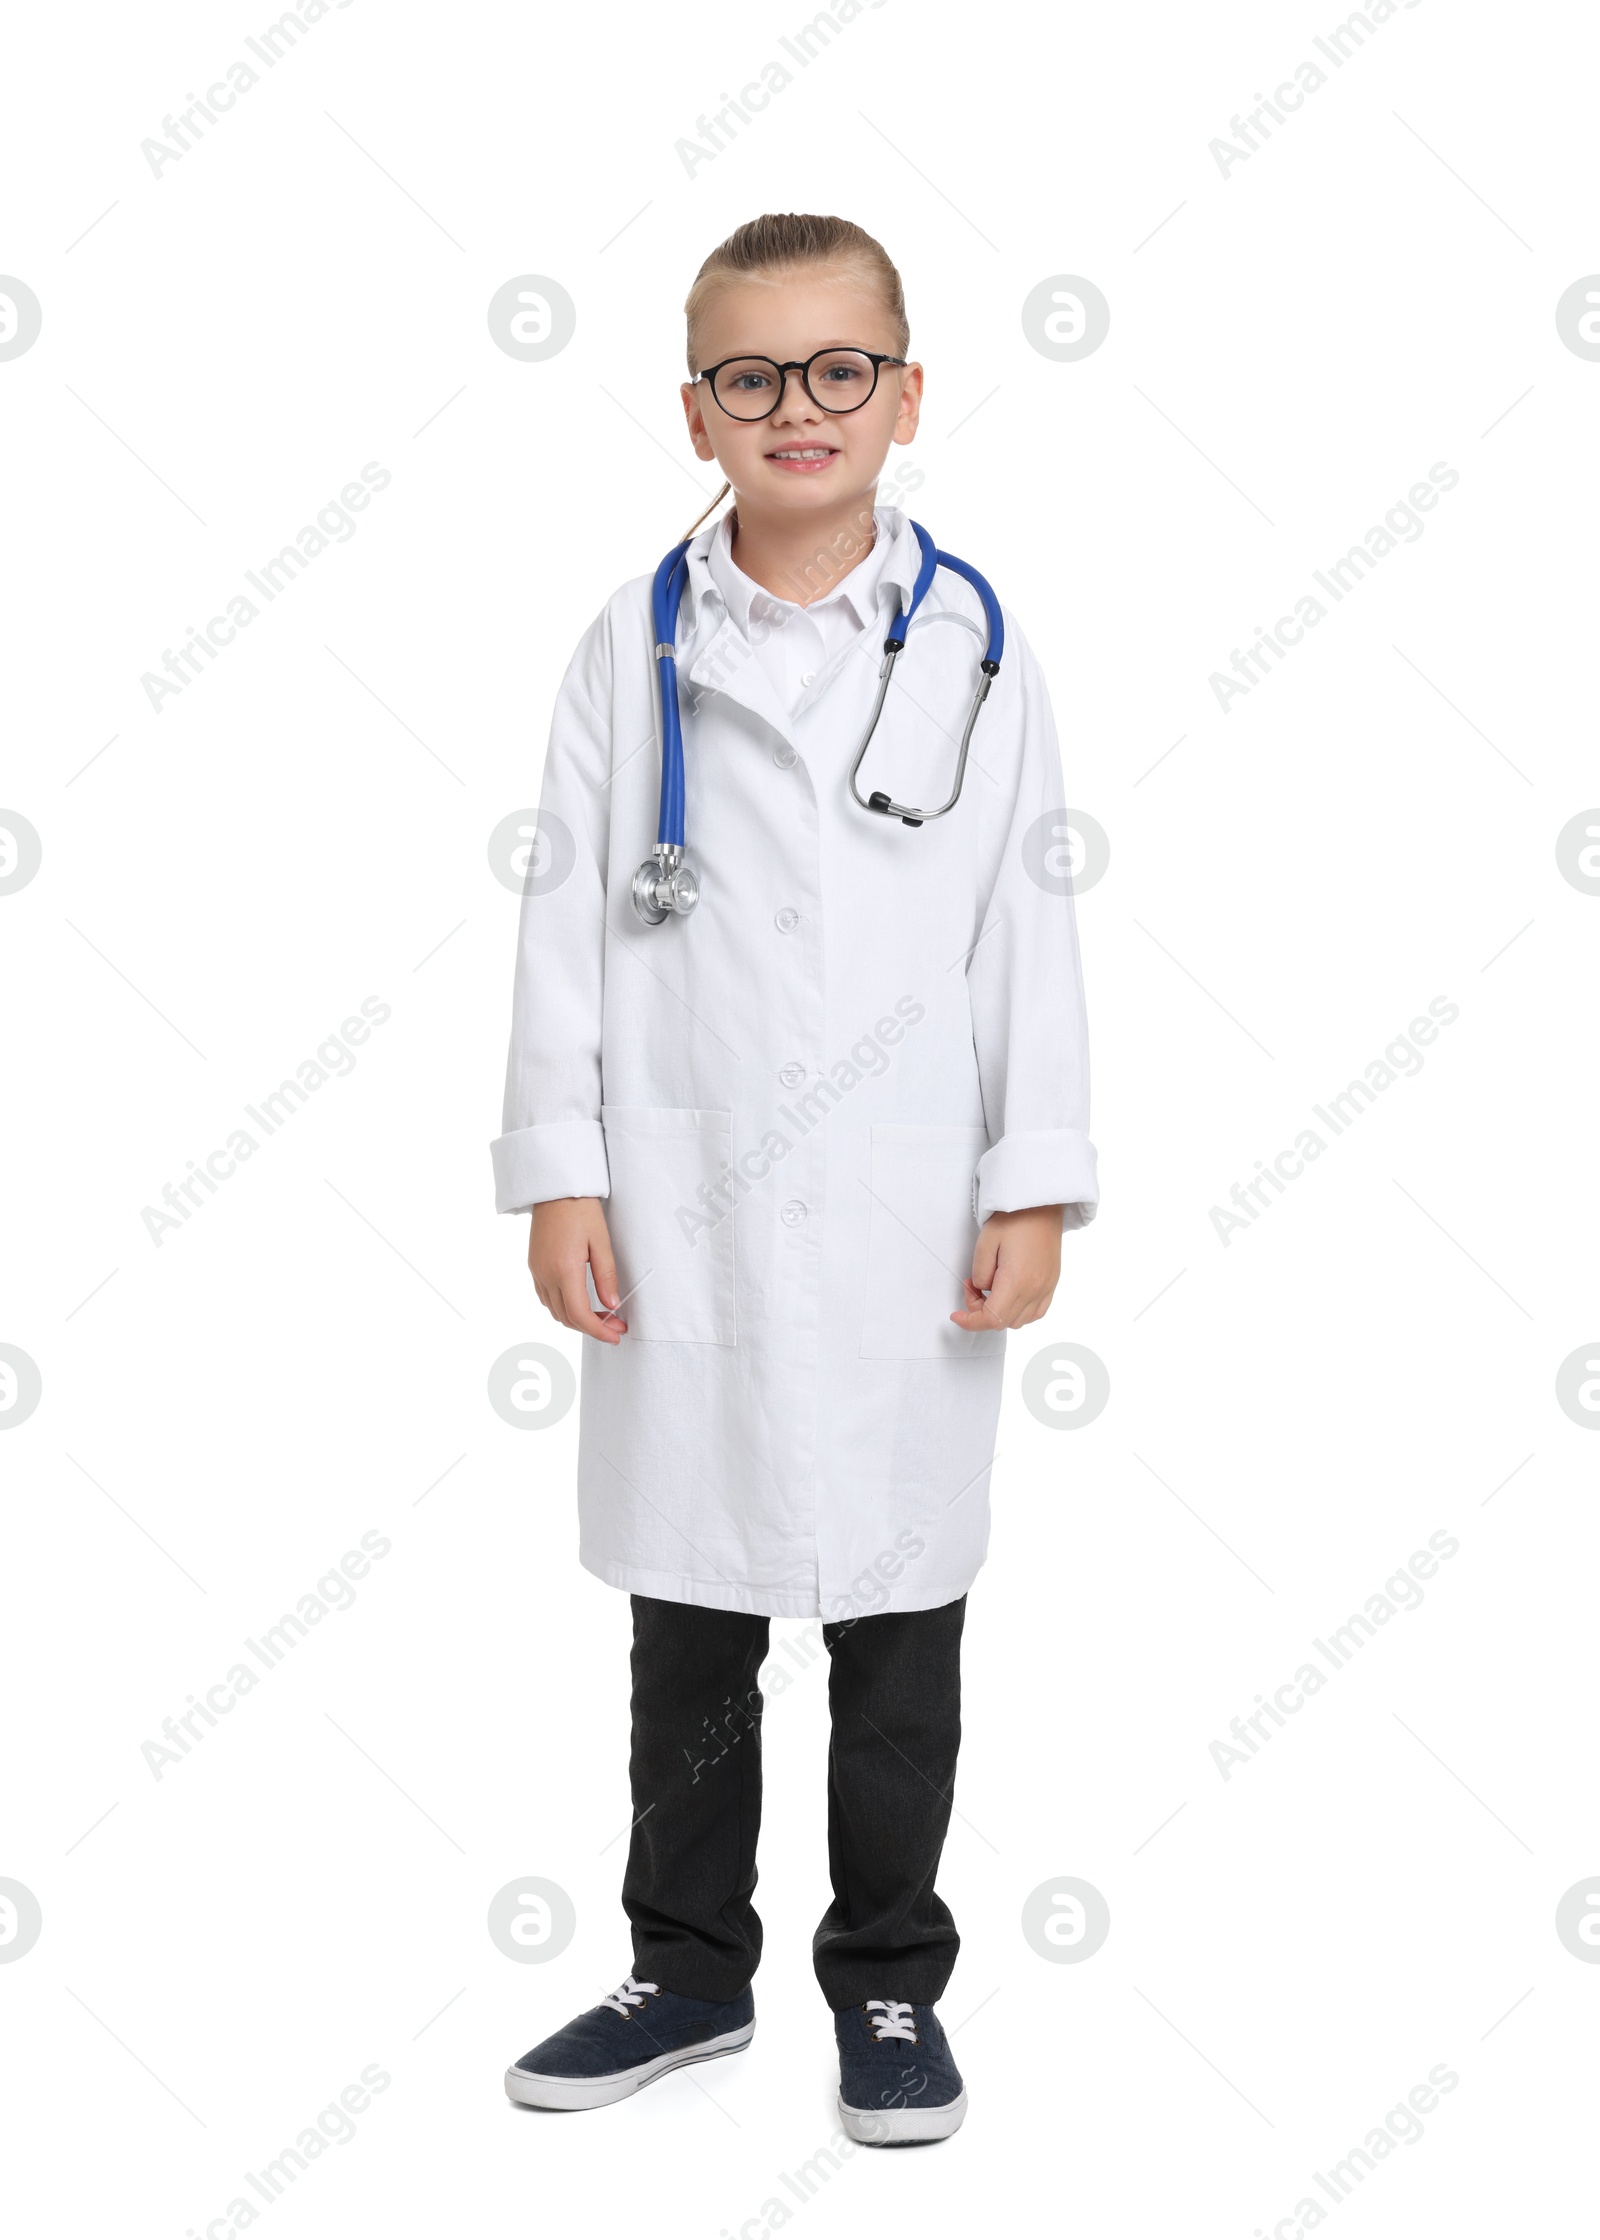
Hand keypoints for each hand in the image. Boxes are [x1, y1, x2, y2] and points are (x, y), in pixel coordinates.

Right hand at [528, 1196, 626, 1343]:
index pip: (580, 1314)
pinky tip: (580, 1301)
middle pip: (567, 1318)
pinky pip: (546, 1298)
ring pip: (555, 1311)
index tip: (616, 1335)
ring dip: (577, 1319)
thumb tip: (612, 1305)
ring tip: (602, 1316)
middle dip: (592, 1328)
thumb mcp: (601, 1242)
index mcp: (564, 1269)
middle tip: (616, 1326)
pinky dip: (563, 1307)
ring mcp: (537, 1271)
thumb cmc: (580, 1209)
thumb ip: (606, 1275)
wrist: (555, 1188)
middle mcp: (546, 1275)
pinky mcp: (534, 1266)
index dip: (599, 1331)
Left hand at [950, 1204, 1063, 1331]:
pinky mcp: (1052, 1282)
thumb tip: (982, 1289)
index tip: (957, 1315)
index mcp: (1016, 1280)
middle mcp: (1035, 1289)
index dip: (970, 1322)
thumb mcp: (985, 1242)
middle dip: (981, 1313)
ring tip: (989, 1289)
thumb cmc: (1015, 1217)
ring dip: (1000, 1313)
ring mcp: (1047, 1287)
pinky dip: (1019, 1311)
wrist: (1041, 1202)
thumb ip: (980, 1273)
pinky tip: (1008, 1295)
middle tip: (971, 1289)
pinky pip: (1036, 1311)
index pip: (991, 1319)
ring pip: (1020, 1320)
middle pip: (1004, 1322)